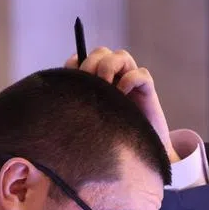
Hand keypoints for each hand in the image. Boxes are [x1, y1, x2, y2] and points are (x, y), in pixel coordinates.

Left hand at [65, 47, 177, 161]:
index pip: (81, 60)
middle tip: (88, 85)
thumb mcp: (86, 120)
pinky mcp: (147, 90)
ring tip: (106, 88)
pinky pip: (140, 74)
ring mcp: (130, 82)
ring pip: (121, 56)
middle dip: (90, 64)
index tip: (70, 81)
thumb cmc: (109, 138)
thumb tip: (61, 95)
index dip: (74, 64)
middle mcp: (113, 77)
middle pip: (101, 53)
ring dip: (108, 67)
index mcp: (95, 81)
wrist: (137, 156)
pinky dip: (129, 80)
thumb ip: (77, 104)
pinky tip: (122, 95)